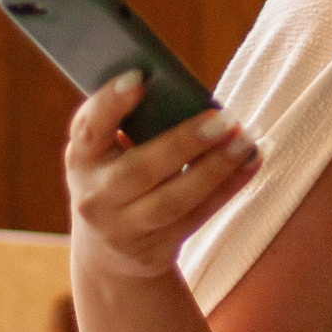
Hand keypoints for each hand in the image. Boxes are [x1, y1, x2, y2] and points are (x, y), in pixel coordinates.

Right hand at [66, 74, 260, 282]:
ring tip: (244, 141)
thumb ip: (130, 125)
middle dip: (183, 143)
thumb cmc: (115, 178)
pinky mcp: (154, 250)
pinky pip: (197, 217)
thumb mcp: (106, 153)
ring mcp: (123, 229)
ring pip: (173, 201)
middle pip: (140, 171)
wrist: (107, 253)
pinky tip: (250, 162)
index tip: (140, 78)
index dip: (110, 103)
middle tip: (223, 120)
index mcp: (80, 159)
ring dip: (214, 169)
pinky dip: (227, 188)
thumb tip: (184, 94)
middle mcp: (95, 197)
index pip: (89, 130)